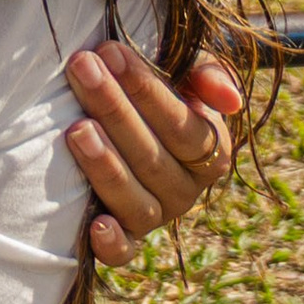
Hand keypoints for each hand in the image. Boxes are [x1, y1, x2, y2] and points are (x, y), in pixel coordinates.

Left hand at [64, 44, 242, 262]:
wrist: (123, 118)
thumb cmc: (154, 86)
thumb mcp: (186, 69)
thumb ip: (206, 72)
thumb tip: (227, 99)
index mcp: (210, 149)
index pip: (184, 125)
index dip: (148, 91)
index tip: (111, 52)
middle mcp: (186, 189)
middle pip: (153, 158)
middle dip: (114, 110)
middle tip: (81, 69)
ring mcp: (156, 216)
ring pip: (136, 201)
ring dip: (106, 166)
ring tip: (76, 129)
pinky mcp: (126, 239)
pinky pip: (124, 252)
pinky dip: (112, 243)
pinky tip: (94, 225)